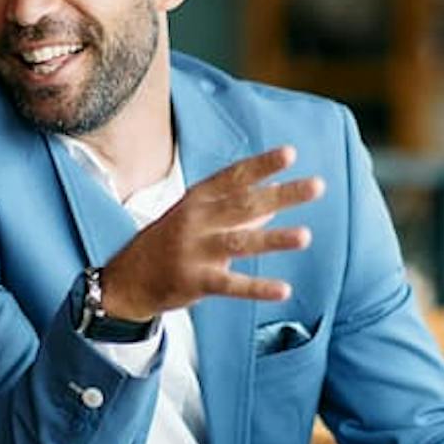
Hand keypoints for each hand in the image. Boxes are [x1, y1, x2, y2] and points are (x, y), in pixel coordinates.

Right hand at [99, 146, 323, 322]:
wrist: (127, 279)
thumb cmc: (168, 242)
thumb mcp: (196, 217)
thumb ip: (236, 208)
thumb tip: (277, 198)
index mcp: (198, 199)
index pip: (234, 177)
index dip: (262, 165)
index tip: (291, 154)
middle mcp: (196, 219)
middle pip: (245, 204)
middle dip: (282, 194)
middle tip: (317, 186)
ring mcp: (194, 250)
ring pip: (239, 242)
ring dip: (274, 238)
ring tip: (306, 236)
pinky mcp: (194, 280)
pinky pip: (230, 285)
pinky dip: (257, 288)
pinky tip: (283, 290)